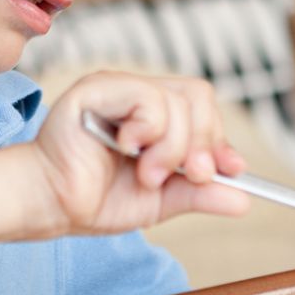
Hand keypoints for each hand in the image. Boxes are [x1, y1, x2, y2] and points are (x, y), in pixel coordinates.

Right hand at [25, 71, 250, 237]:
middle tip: (191, 176)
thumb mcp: (160, 202)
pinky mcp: (97, 88)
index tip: (232, 170)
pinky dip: (149, 131)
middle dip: (203, 144)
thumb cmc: (93, 199)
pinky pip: (148, 98)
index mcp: (153, 115)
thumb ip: (198, 194)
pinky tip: (126, 149)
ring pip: (177, 101)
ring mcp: (118, 87)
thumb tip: (243, 199)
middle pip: (198, 96)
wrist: (51, 207)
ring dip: (172, 148)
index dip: (221, 139)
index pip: (203, 109)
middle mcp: (137, 95)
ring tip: (146, 173)